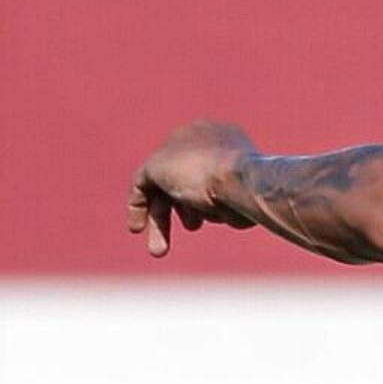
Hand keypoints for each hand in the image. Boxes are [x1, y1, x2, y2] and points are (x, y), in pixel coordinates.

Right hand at [127, 119, 256, 259]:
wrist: (243, 183)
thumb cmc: (197, 171)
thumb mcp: (154, 168)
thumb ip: (143, 177)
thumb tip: (147, 187)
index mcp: (188, 132)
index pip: (153, 170)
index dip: (139, 202)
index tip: (136, 230)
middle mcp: (210, 144)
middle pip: (174, 187)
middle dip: (163, 220)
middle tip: (159, 252)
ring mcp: (230, 165)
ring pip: (197, 198)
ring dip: (190, 216)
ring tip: (195, 226)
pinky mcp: (246, 184)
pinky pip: (220, 203)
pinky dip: (214, 214)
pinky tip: (220, 214)